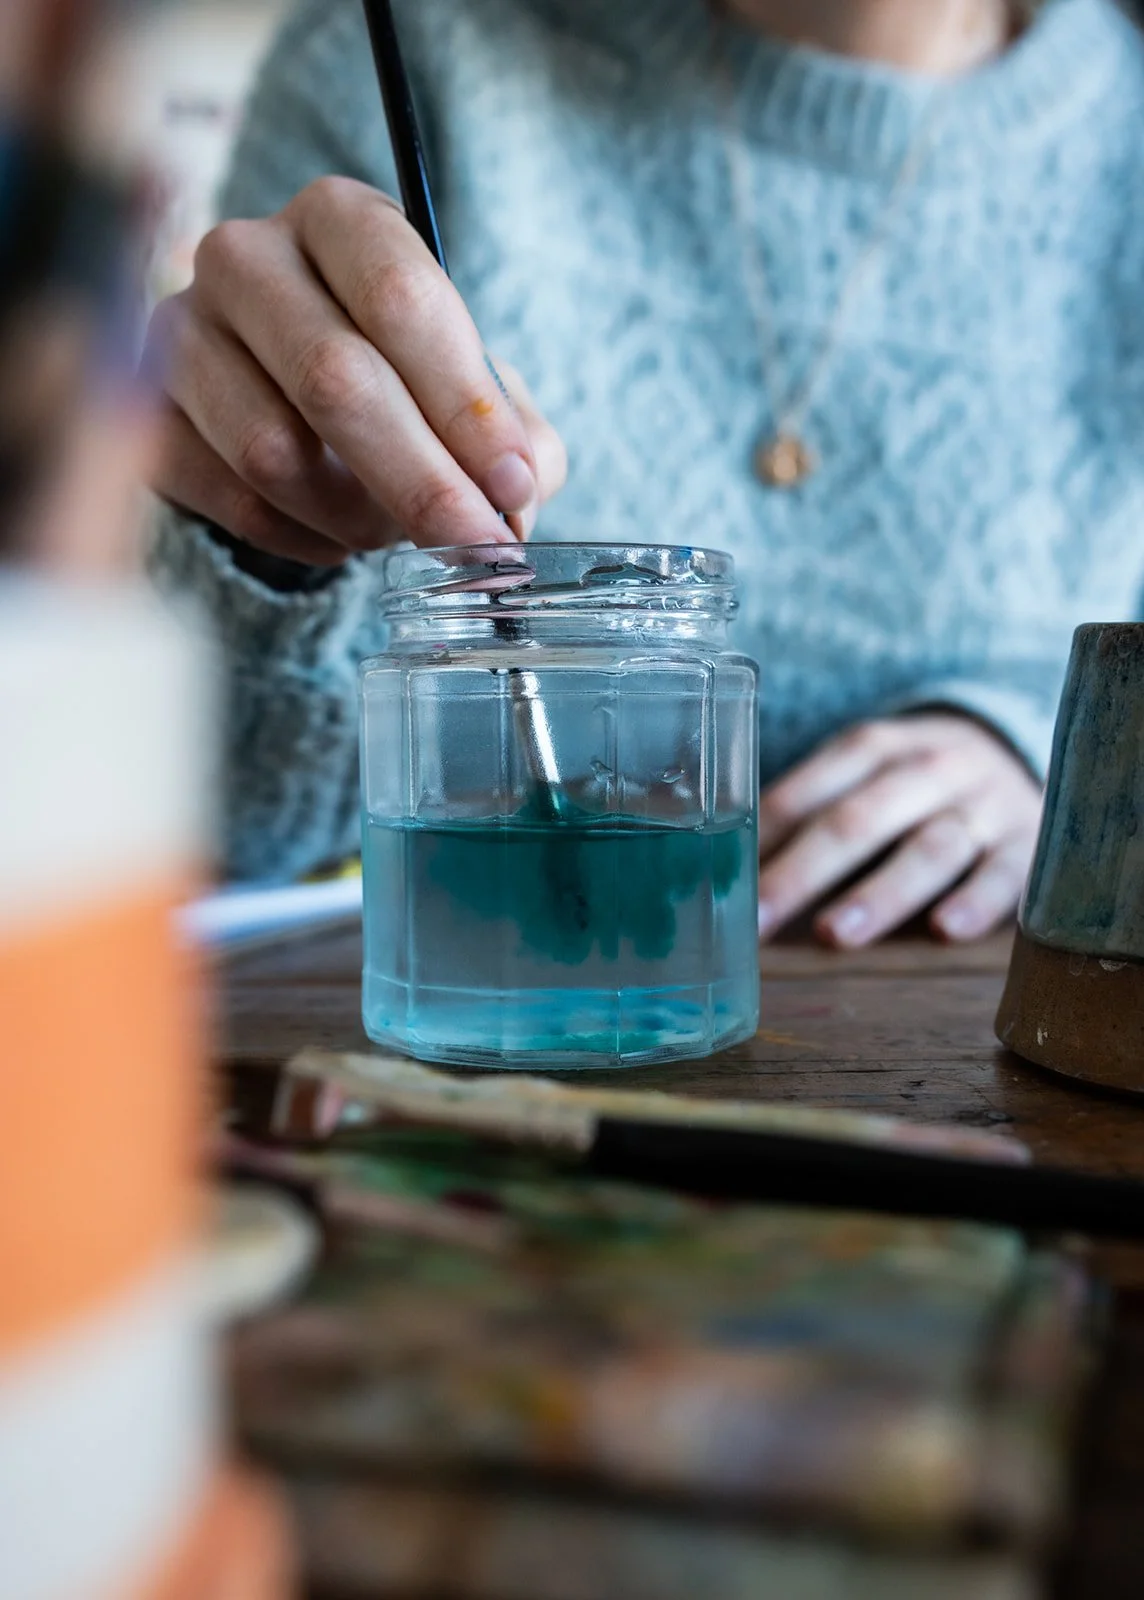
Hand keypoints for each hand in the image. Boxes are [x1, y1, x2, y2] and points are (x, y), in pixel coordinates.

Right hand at [145, 176, 566, 563]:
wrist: (290, 399)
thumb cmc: (400, 383)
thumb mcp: (473, 394)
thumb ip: (516, 441)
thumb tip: (515, 502)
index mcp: (340, 218)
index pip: (400, 298)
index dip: (464, 403)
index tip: (512, 485)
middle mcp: (246, 255)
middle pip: (333, 377)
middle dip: (419, 480)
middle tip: (473, 547)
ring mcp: (179, 330)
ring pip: (271, 452)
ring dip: (353, 515)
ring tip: (391, 528)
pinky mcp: (144, 410)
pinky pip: (232, 500)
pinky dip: (303, 538)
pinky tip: (336, 536)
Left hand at [756, 714, 1042, 947]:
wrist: (1019, 756)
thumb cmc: (912, 783)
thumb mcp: (864, 776)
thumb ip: (809, 814)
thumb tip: (731, 875)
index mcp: (874, 748)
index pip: (812, 790)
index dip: (765, 838)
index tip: (725, 885)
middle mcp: (930, 769)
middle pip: (860, 819)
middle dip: (804, 872)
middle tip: (761, 919)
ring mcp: (982, 806)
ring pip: (929, 849)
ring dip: (879, 893)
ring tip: (833, 934)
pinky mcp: (1028, 845)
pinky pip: (1002, 874)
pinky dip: (975, 902)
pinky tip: (942, 930)